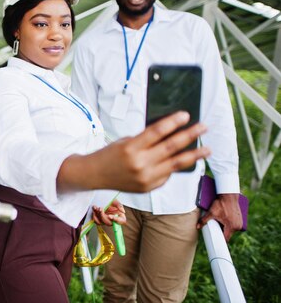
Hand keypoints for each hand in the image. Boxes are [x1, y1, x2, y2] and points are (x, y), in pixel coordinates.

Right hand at [67, 111, 210, 191]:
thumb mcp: (125, 142)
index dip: (173, 122)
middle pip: (171, 147)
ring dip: (194, 155)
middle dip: (190, 135)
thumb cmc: (110, 154)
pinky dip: (174, 166)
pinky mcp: (149, 187)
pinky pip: (167, 174)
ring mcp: (146, 178)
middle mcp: (140, 164)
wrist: (95, 175)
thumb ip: (147, 139)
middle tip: (203, 127)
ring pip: (176, 164)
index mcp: (131, 148)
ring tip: (207, 149)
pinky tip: (182, 160)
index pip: (157, 132)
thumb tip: (170, 133)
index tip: (186, 115)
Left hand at [92, 200, 125, 225]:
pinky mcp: (100, 220)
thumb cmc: (111, 201)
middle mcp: (113, 220)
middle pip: (109, 223)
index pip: (121, 221)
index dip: (115, 220)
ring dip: (98, 215)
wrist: (103, 200)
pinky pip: (96, 221)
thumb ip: (119, 205)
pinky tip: (94, 210)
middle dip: (103, 216)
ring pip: (101, 222)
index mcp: (119, 216)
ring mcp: (106, 221)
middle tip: (100, 208)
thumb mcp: (115, 201)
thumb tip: (123, 211)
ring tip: (96, 208)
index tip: (110, 216)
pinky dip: (94, 216)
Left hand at [197, 193, 241, 240]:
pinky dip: (230, 223)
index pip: (226, 238)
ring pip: (231, 229)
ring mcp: (240, 223)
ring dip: (226, 227)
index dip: (220, 239)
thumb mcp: (211, 212)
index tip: (216, 240)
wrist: (228, 196)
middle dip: (222, 231)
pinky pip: (234, 224)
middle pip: (228, 233)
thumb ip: (204, 221)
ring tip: (221, 221)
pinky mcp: (241, 219)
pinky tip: (225, 219)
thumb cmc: (221, 204)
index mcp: (231, 227)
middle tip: (216, 226)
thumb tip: (197, 227)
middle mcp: (237, 226)